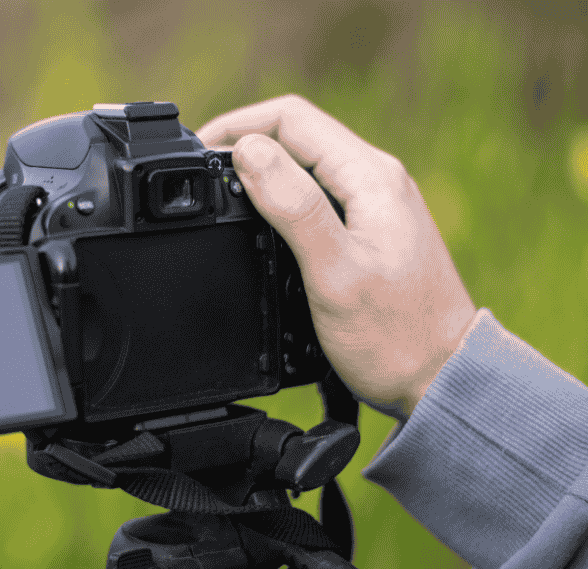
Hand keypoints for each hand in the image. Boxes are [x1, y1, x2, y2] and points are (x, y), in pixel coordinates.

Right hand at [196, 94, 476, 422]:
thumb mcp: (335, 272)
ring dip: (260, 168)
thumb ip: (294, 207)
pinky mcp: (369, 228)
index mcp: (370, 177)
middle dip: (243, 142)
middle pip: (297, 134)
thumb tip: (248, 151)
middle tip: (202, 172)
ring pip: (305, 163)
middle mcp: (376, 179)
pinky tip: (258, 219)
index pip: (291, 119)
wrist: (440, 378)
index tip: (198, 150)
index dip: (237, 125)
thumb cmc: (395, 336)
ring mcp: (374, 203)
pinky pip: (316, 193)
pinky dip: (279, 195)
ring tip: (221, 191)